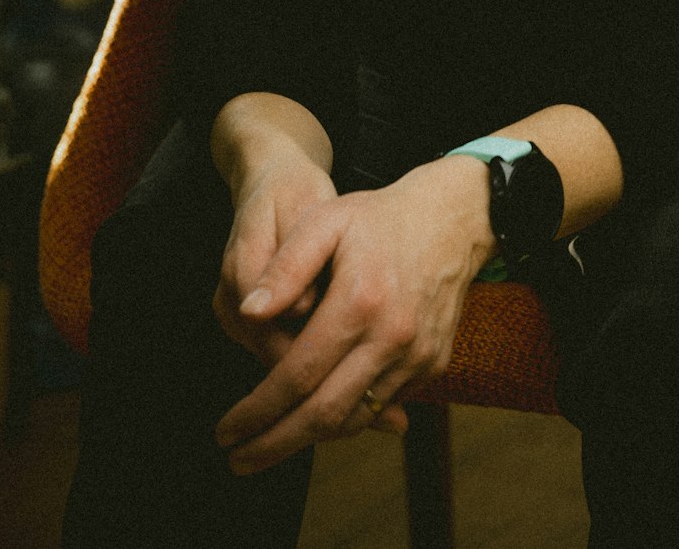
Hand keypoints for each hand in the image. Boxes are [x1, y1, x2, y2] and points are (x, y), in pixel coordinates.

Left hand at [214, 152, 492, 472]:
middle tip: (237, 460)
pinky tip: (317, 415)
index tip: (225, 430)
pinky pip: (382, 404)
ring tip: (269, 443)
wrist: (454, 219)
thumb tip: (249, 313)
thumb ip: (285, 267)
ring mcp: (417, 356)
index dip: (257, 410)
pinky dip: (346, 417)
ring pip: (355, 418)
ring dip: (309, 439)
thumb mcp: (326, 220)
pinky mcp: (432, 364)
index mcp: (359, 302)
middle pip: (324, 414)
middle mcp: (392, 337)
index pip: (297, 376)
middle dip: (275, 444)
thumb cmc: (381, 217)